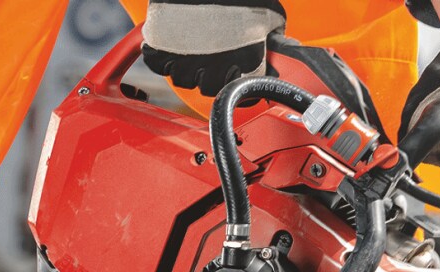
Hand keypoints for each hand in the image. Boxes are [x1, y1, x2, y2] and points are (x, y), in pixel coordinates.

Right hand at [142, 0, 285, 96]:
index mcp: (247, 59)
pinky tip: (170, 43)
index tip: (234, 73)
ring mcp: (187, 58)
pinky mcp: (161, 46)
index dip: (238, 80)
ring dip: (186, 67)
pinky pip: (158, 64)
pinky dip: (161, 57)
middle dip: (209, 76)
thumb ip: (272, 33)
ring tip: (189, 48)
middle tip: (209, 59)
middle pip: (209, 89)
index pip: (244, 92)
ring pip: (182, 79)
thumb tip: (281, 45)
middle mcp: (217, 66)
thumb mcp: (268, 11)